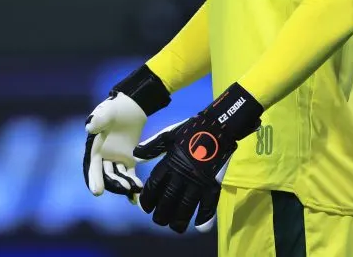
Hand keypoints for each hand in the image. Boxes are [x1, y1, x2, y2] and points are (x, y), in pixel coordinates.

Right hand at [83, 64, 170, 203]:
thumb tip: (89, 127)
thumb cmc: (115, 108)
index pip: (92, 166)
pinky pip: (129, 174)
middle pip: (105, 175)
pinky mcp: (128, 160)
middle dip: (112, 184)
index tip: (97, 192)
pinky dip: (133, 184)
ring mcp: (115, 159)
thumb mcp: (107, 112)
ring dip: (124, 184)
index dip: (94, 178)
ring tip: (133, 188)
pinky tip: (138, 193)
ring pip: (118, 176)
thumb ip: (99, 120)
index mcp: (94, 147)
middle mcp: (103, 157)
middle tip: (123, 188)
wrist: (132, 106)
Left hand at [133, 83, 262, 233]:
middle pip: (168, 200)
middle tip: (159, 220)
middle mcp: (181, 175)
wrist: (217, 126)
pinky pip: (209, 204)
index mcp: (169, 163)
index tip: (146, 207)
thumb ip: (152, 147)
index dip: (148, 199)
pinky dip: (205, 217)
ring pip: (186, 206)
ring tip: (175, 227)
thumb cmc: (191, 129)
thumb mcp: (168, 134)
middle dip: (161, 214)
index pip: (154, 186)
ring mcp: (198, 181)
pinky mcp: (213, 183)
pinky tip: (199, 227)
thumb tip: (136, 156)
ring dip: (179, 219)